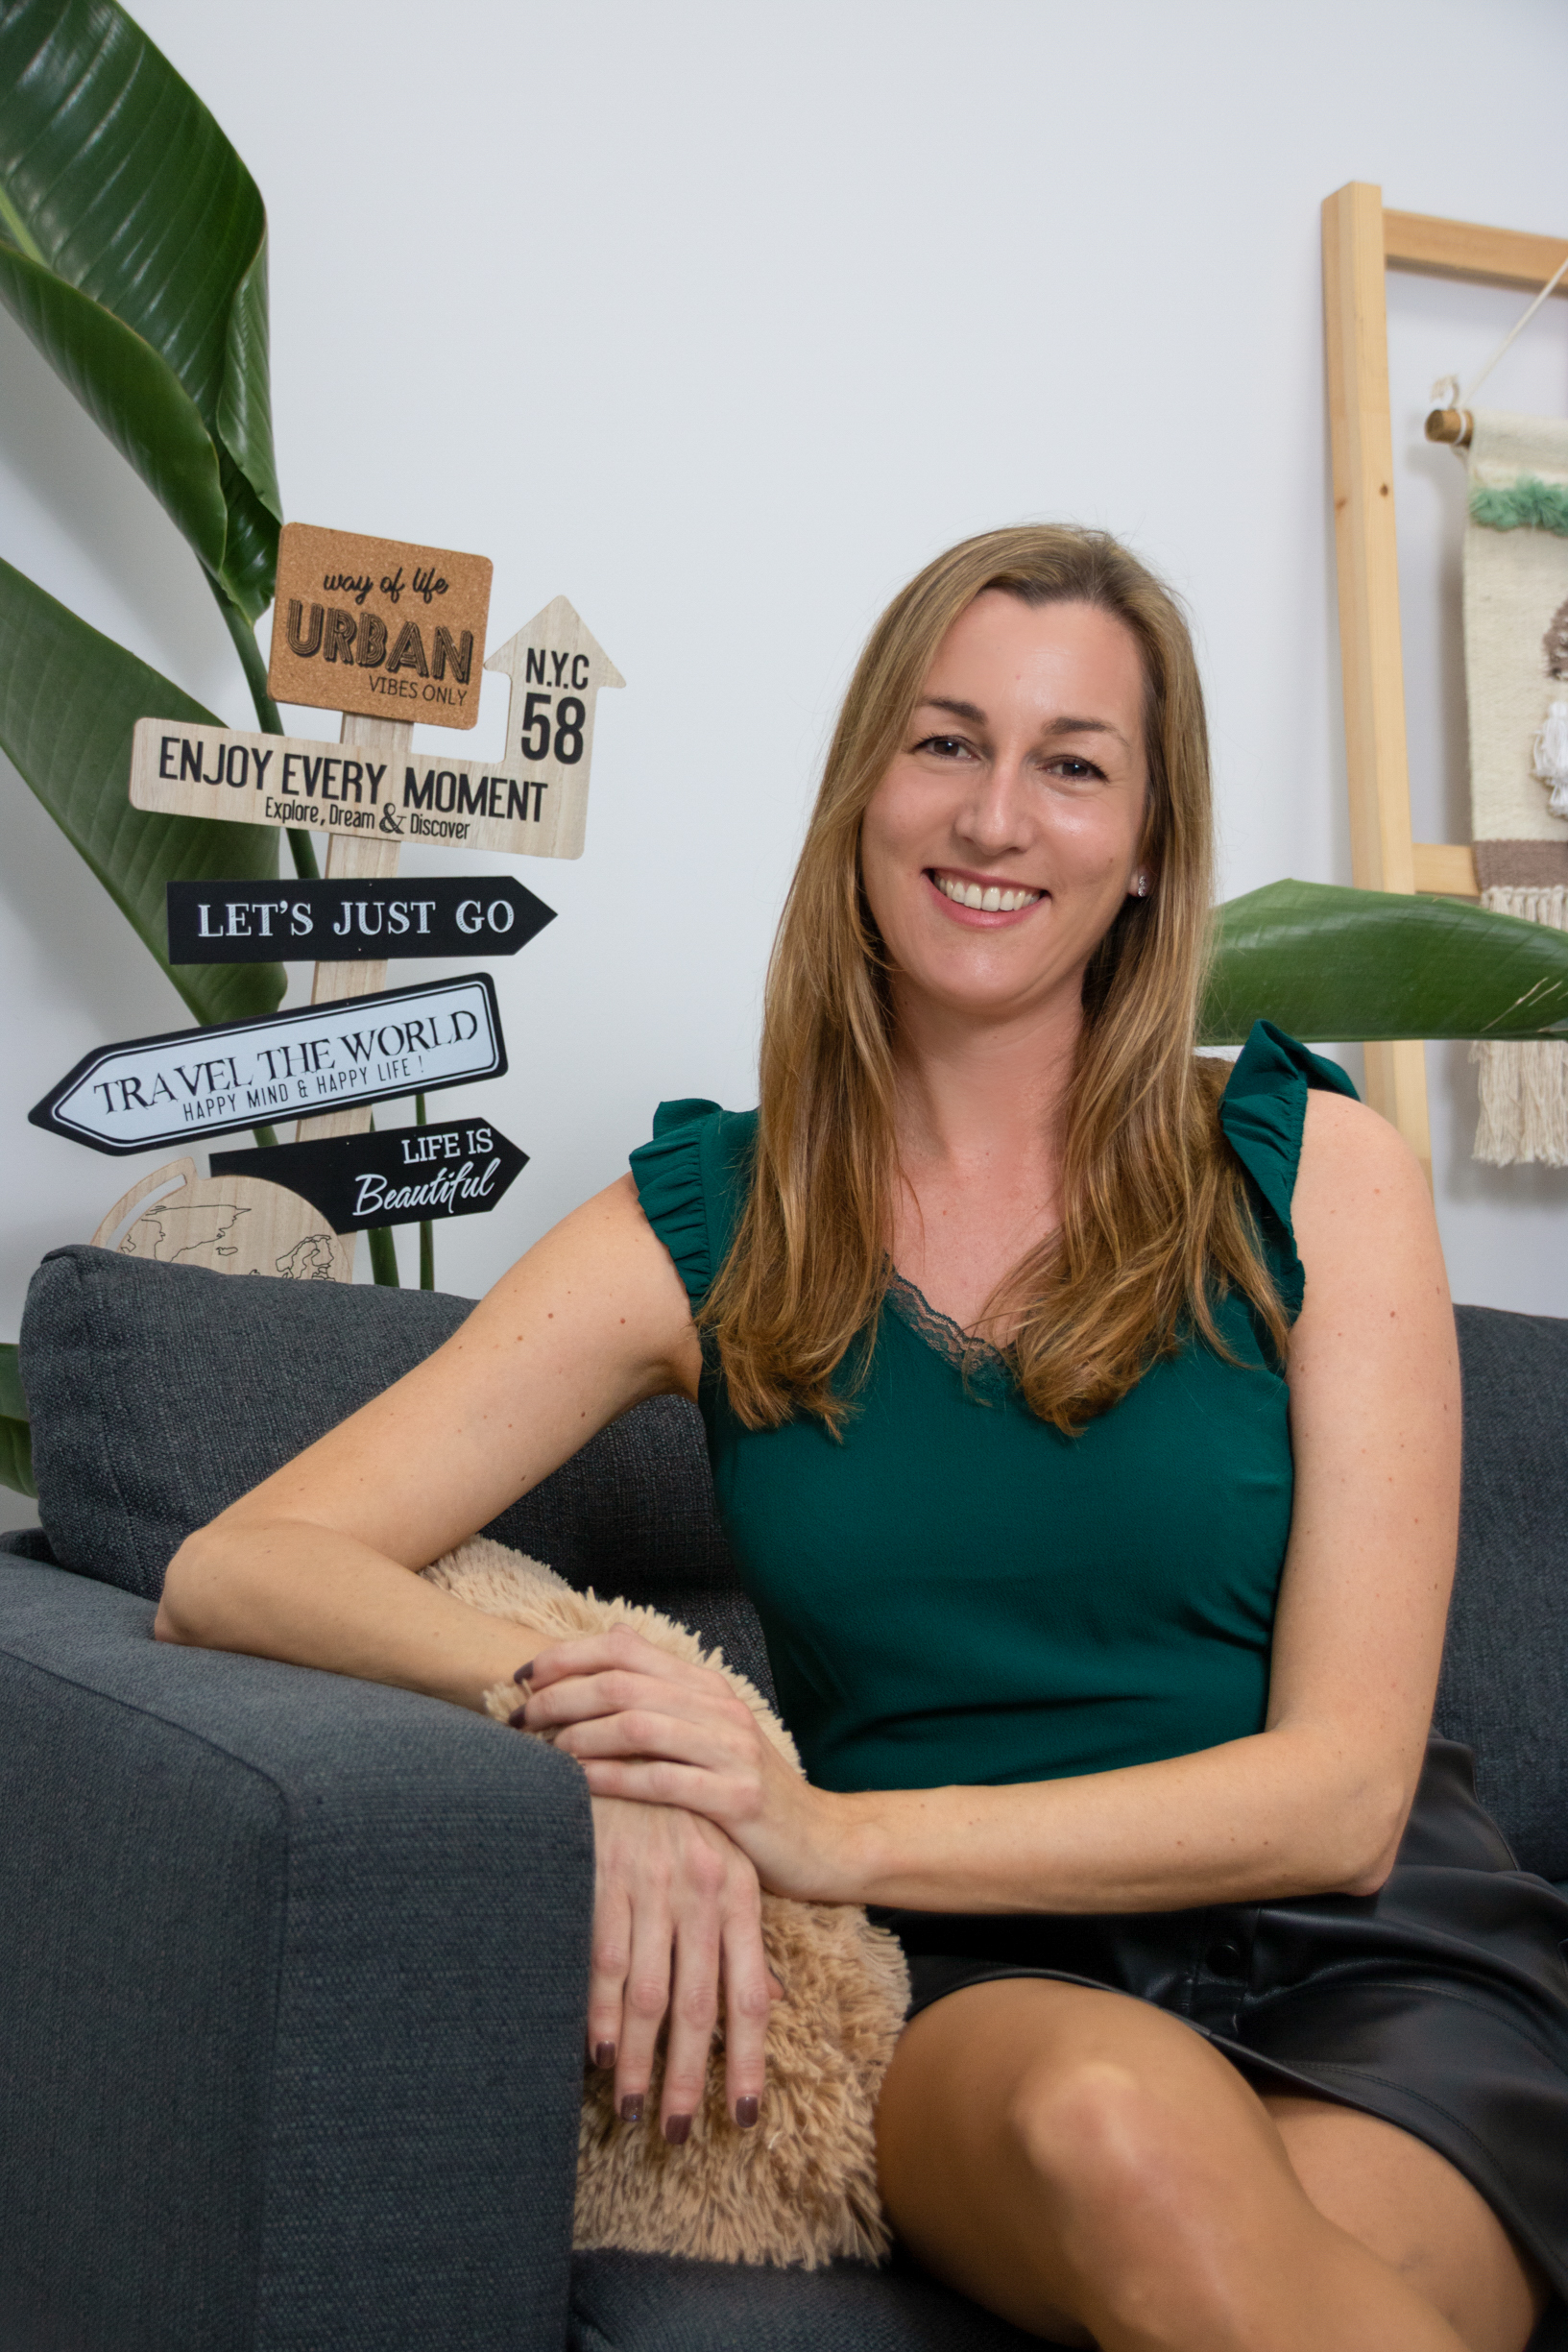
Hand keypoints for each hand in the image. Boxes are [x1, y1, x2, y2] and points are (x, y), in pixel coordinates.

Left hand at [518, 1625, 845, 1899]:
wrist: (822, 1841)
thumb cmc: (747, 1791)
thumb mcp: (709, 1734)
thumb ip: (661, 1694)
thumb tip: (611, 1640)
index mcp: (707, 1687)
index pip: (625, 1651)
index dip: (567, 1658)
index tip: (523, 1678)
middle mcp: (720, 1709)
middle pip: (622, 1684)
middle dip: (560, 1697)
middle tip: (519, 1719)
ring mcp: (732, 1750)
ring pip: (638, 1725)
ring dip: (579, 1735)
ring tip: (542, 1752)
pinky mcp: (738, 1798)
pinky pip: (662, 1780)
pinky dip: (612, 1778)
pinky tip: (579, 1785)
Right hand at [586, 1793, 776, 2140]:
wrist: (615, 1739)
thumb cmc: (669, 1812)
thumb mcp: (721, 1862)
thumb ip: (743, 1937)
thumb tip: (773, 2003)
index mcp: (737, 1890)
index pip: (749, 1993)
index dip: (746, 2060)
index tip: (741, 2115)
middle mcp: (701, 1889)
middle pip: (700, 2007)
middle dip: (687, 2079)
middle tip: (678, 2135)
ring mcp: (651, 1883)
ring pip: (648, 1995)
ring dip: (638, 2061)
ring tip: (631, 2110)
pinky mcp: (602, 1874)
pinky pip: (601, 1960)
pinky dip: (597, 2013)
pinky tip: (595, 2054)